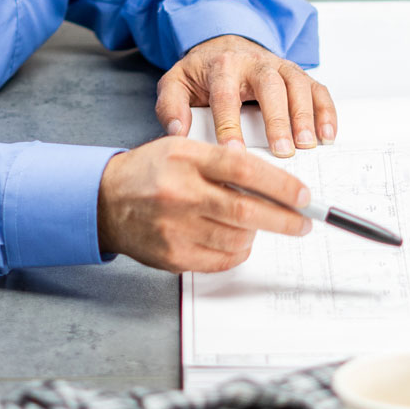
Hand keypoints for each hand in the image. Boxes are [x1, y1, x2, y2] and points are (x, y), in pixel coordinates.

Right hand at [96, 137, 311, 271]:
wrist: (106, 200)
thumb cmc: (149, 171)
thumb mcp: (182, 148)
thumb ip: (221, 161)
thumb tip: (271, 184)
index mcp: (185, 158)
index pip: (243, 170)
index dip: (280, 185)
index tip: (303, 196)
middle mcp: (179, 193)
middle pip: (245, 211)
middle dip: (284, 220)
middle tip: (302, 223)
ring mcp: (175, 228)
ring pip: (237, 238)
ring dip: (256, 234)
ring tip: (254, 225)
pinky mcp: (172, 255)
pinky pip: (221, 259)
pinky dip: (237, 251)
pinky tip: (235, 240)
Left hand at [156, 35, 335, 157]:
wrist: (222, 46)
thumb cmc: (202, 73)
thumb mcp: (175, 83)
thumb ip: (170, 106)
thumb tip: (177, 131)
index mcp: (222, 66)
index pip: (225, 96)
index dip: (229, 125)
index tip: (233, 153)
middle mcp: (254, 63)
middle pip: (269, 86)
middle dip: (277, 120)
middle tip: (282, 151)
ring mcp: (280, 67)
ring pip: (298, 85)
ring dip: (305, 116)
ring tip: (308, 145)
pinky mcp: (298, 75)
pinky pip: (317, 89)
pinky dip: (326, 110)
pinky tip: (328, 134)